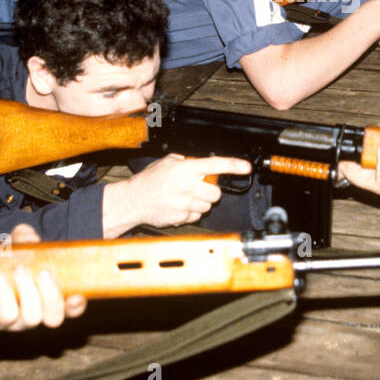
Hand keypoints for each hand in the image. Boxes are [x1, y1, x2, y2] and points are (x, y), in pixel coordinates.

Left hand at [0, 224, 87, 336]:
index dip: (77, 305)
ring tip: (19, 270)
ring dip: (28, 292)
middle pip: (54, 318)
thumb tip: (31, 237)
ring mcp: (17, 321)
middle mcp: (36, 313)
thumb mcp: (14, 247)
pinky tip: (0, 278)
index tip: (77, 294)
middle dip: (52, 296)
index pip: (71, 309)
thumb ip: (24, 238)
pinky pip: (6, 315)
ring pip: (32, 318)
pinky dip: (5, 295)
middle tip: (43, 273)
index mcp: (48, 297)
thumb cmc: (1, 268)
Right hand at [102, 154, 251, 236]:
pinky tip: (179, 207)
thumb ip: (186, 161)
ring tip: (185, 198)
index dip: (233, 166)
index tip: (246, 167)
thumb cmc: (149, 181)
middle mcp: (187, 186)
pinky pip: (197, 216)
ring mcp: (185, 204)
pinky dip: (191, 212)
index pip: (215, 165)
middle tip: (199, 188)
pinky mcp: (182, 218)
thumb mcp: (166, 162)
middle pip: (216, 193)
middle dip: (211, 191)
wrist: (133, 201)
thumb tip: (203, 165)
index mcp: (185, 169)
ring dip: (201, 202)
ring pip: (208, 206)